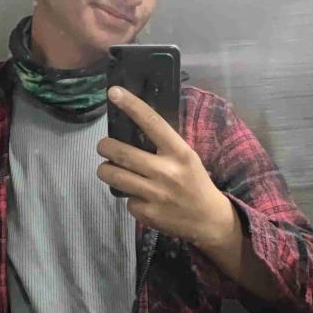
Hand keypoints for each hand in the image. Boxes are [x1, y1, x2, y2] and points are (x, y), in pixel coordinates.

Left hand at [96, 86, 235, 245]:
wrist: (208, 220)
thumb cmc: (194, 182)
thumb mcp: (186, 157)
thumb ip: (163, 145)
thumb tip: (132, 126)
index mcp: (179, 152)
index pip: (152, 123)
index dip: (131, 105)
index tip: (113, 92)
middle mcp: (166, 172)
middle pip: (121, 152)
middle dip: (104, 146)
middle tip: (104, 146)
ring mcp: (155, 194)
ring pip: (113, 175)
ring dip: (105, 169)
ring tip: (110, 168)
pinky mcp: (147, 214)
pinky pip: (125, 200)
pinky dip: (128, 197)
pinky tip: (140, 197)